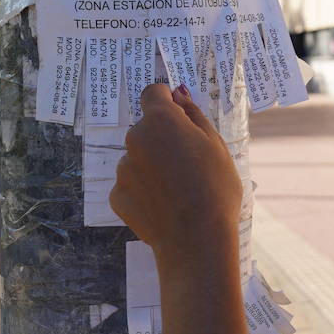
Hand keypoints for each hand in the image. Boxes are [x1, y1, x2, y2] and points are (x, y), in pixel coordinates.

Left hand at [110, 83, 242, 260]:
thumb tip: (179, 94)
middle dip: (162, 138)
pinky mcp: (116, 195)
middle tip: (188, 163)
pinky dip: (143, 190)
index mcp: (160, 121)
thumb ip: (193, 115)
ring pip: (138, 157)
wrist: (197, 239)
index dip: (167, 102)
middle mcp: (135, 139)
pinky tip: (163, 205)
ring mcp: (123, 168)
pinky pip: (131, 183)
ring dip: (152, 165)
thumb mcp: (216, 145)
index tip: (180, 117)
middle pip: (146, 128)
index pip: (153, 93)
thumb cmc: (215, 188)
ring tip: (177, 189)